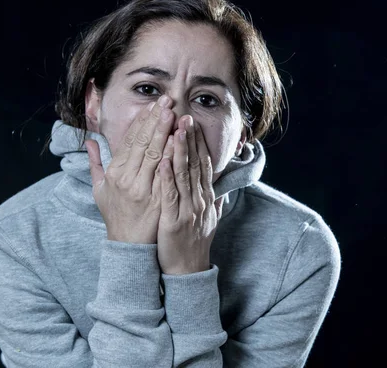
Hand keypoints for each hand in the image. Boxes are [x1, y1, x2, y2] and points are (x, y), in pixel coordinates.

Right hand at [85, 96, 173, 243]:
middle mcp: (127, 179)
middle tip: (167, 102)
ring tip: (175, 115)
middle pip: (144, 144)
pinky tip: (179, 143)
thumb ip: (95, 163)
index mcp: (115, 173)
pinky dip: (173, 157)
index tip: (152, 106)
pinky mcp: (158, 200)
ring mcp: (143, 190)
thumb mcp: (99, 190)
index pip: (130, 141)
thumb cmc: (116, 214)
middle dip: (156, 120)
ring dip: (165, 133)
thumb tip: (90, 141)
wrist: (129, 245)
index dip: (141, 122)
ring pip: (155, 155)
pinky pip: (166, 174)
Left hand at [157, 115, 224, 273]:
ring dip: (180, 151)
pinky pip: (171, 195)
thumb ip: (216, 202)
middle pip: (195, 164)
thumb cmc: (195, 243)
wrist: (188, 270)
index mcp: (206, 197)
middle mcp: (200, 200)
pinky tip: (162, 161)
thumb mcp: (210, 219)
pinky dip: (167, 177)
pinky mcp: (175, 221)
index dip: (198, 142)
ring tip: (175, 130)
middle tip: (185, 115)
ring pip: (184, 175)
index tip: (192, 123)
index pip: (203, 164)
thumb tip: (223, 189)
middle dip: (190, 139)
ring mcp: (189, 210)